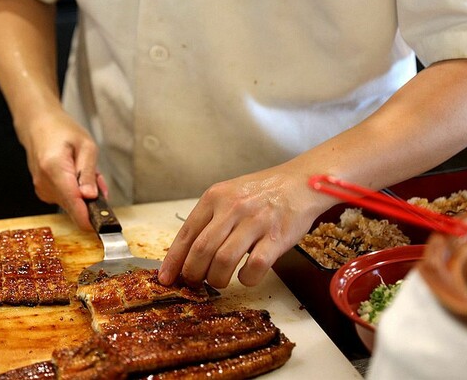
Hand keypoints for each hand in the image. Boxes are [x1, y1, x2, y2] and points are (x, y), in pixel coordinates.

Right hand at [17, 108, 104, 230]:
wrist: (37, 124)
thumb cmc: (61, 129)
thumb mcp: (86, 145)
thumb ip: (89, 173)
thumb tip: (91, 197)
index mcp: (54, 169)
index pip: (73, 204)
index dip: (90, 219)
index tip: (104, 226)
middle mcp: (44, 184)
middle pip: (75, 206)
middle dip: (92, 198)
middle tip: (96, 176)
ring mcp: (42, 190)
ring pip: (72, 203)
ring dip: (84, 193)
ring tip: (82, 169)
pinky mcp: (43, 192)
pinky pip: (66, 199)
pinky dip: (75, 191)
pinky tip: (74, 174)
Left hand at [158, 167, 337, 287]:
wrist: (301, 183)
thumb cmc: (262, 193)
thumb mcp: (228, 195)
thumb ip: (209, 219)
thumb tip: (186, 253)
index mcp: (215, 197)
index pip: (187, 233)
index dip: (173, 260)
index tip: (166, 278)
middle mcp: (232, 208)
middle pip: (201, 250)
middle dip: (193, 273)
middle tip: (194, 283)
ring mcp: (255, 222)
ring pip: (224, 261)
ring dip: (217, 279)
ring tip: (218, 281)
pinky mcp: (277, 238)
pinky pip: (254, 267)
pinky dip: (246, 279)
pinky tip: (245, 277)